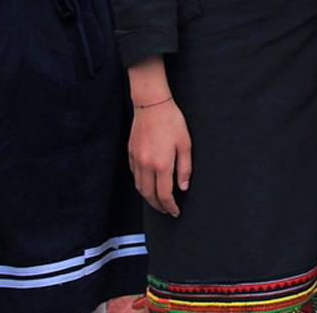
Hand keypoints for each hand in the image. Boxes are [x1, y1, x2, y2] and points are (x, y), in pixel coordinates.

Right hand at [129, 97, 191, 216]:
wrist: (151, 105)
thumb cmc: (171, 121)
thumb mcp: (185, 144)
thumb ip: (184, 168)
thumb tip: (182, 188)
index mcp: (161, 164)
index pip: (164, 195)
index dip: (170, 206)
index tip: (175, 212)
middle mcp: (146, 165)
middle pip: (149, 195)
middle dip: (158, 207)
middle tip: (167, 211)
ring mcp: (136, 160)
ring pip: (139, 188)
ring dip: (148, 198)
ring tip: (158, 202)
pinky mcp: (131, 154)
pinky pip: (135, 176)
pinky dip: (141, 185)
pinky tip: (149, 184)